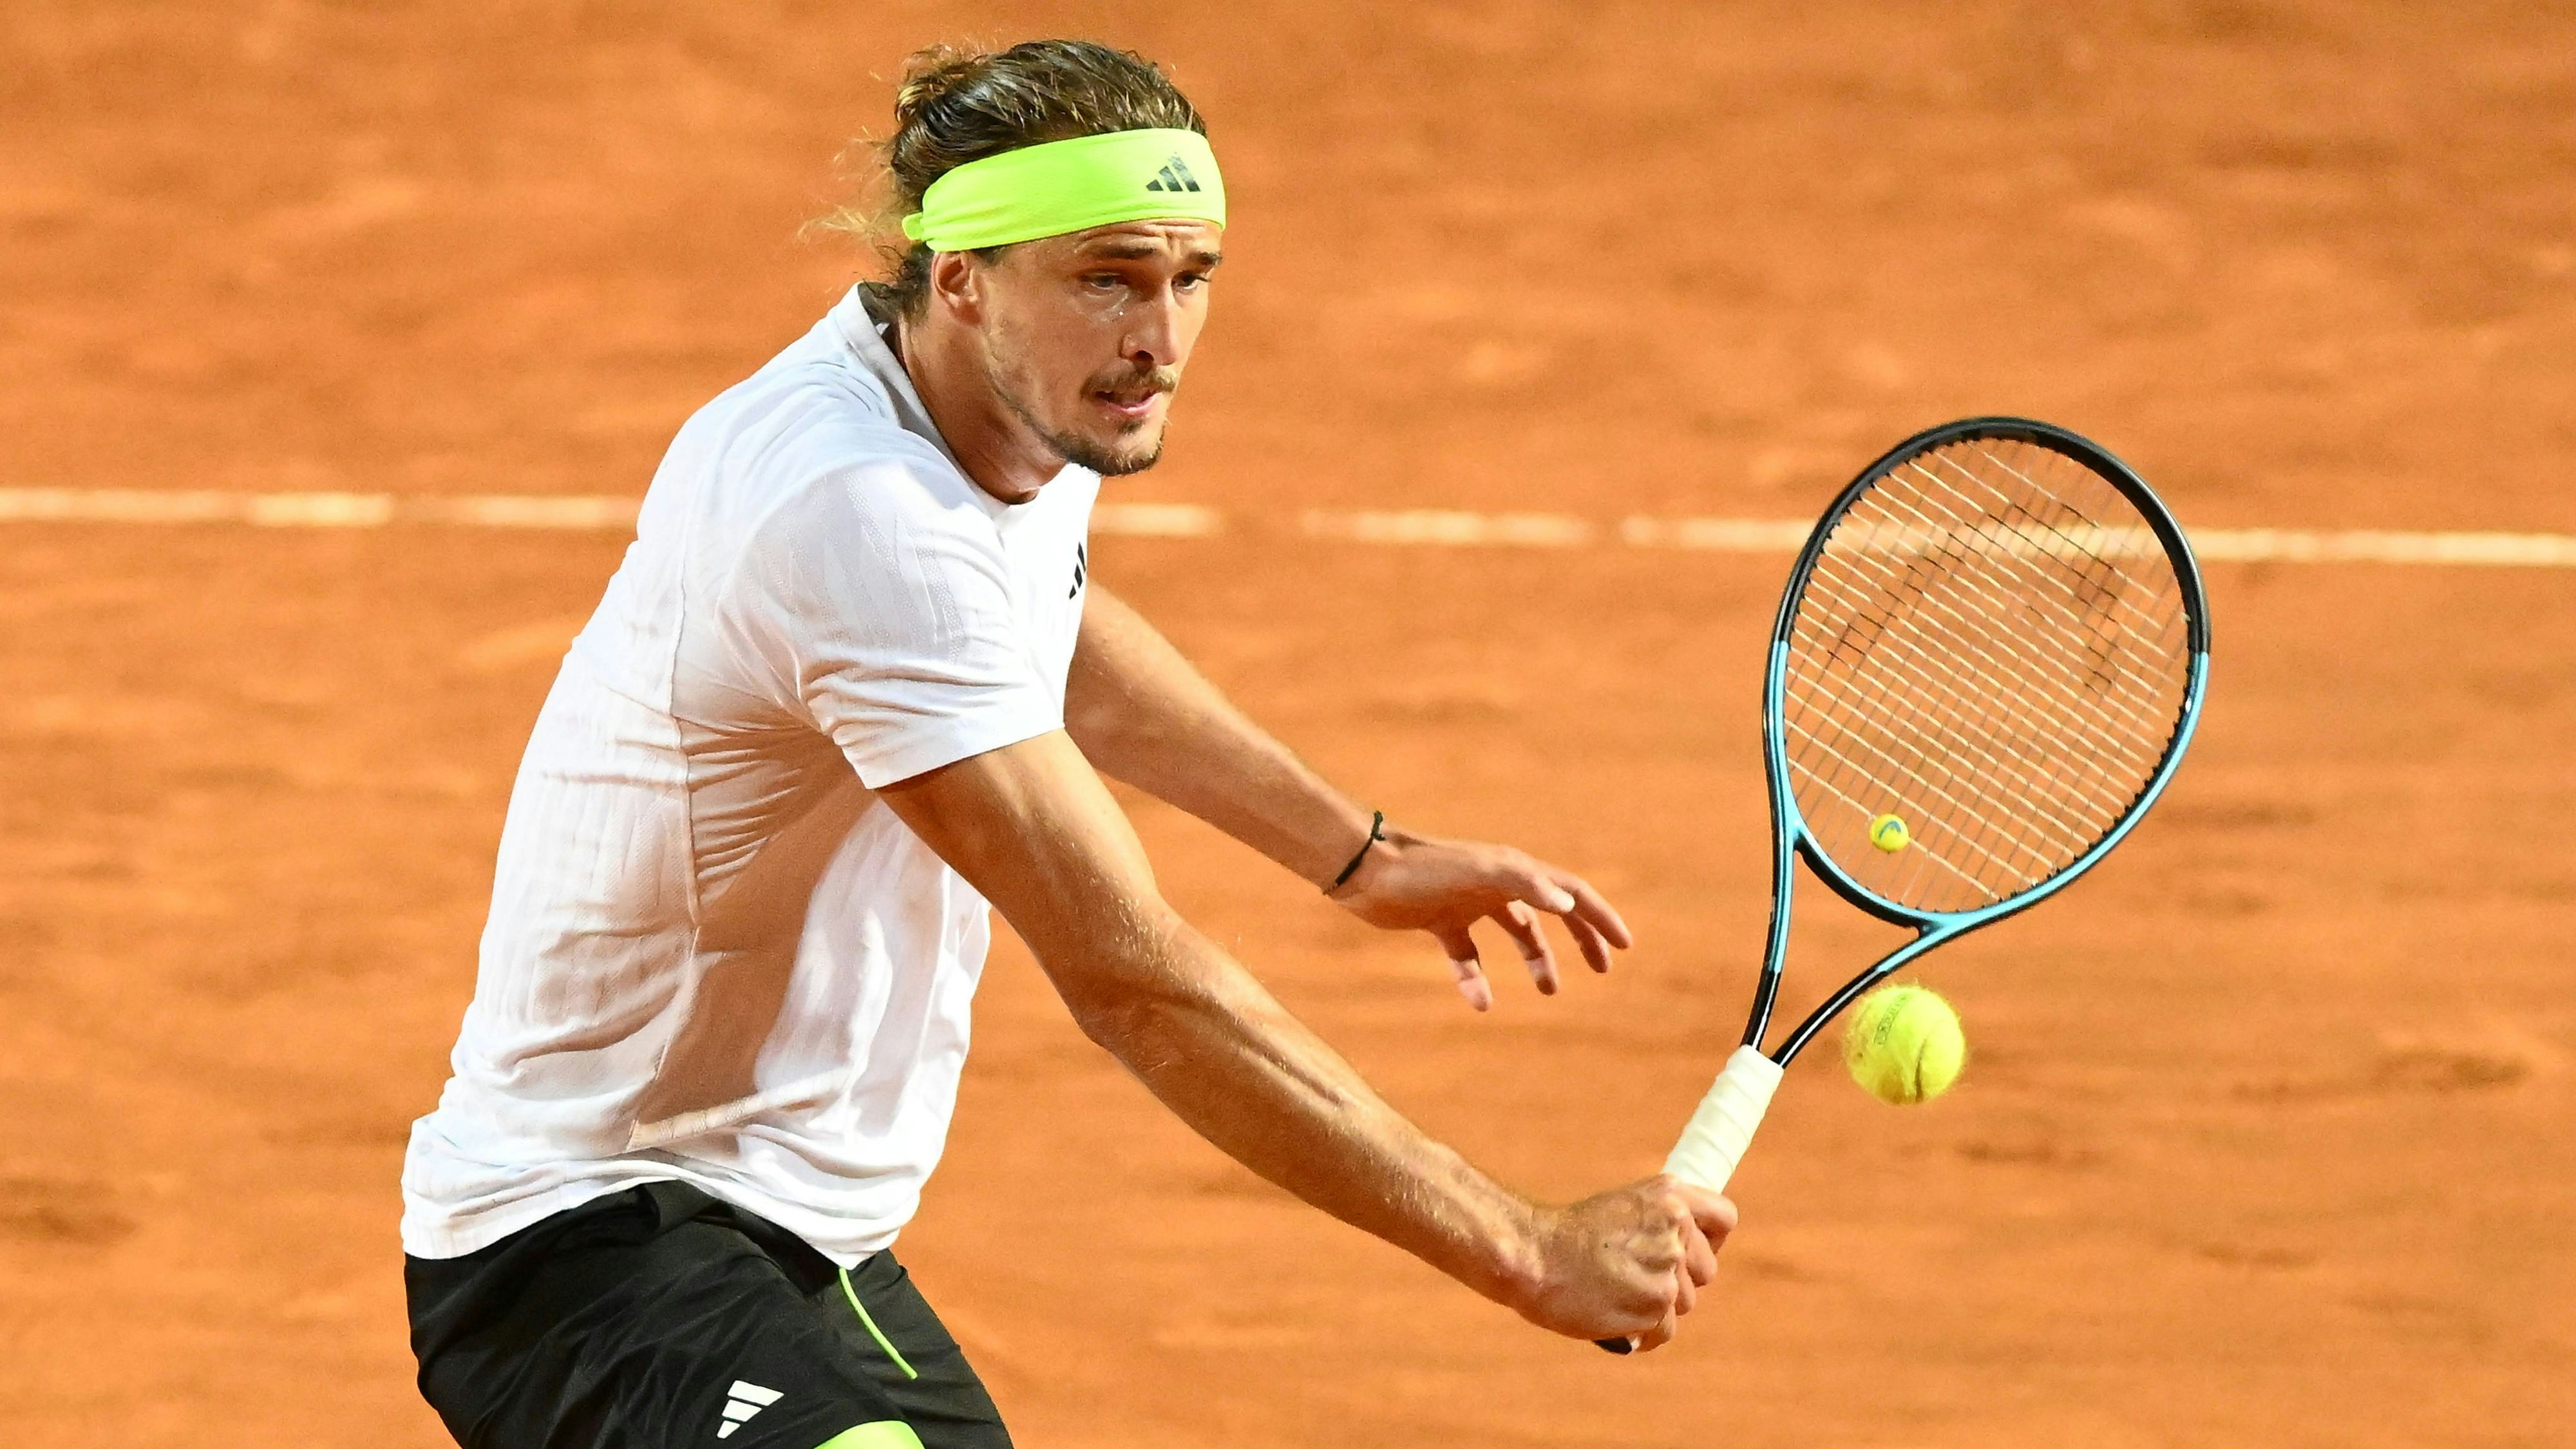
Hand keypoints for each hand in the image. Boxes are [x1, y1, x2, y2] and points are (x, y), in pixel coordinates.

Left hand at [1327, 825, 1631, 1008]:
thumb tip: (1568, 901)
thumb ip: (1524, 883)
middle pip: (1552, 911)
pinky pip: (1467, 955)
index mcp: (1513, 870)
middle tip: (1602, 969)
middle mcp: (1497, 883)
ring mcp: (1469, 902)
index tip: (1625, 945)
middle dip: (1581, 938)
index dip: (1600, 917)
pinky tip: (1481, 1002)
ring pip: (1516, 932)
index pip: (1570, 892)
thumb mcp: (1478, 874)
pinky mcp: (1440, 921)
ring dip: (1536, 959)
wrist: (1363, 870)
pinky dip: (1476, 978)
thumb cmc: (1421, 868)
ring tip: (1549, 991)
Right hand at [1510, 1177, 1734, 1348]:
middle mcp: (1675, 1228)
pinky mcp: (1655, 1306)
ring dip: (1655, 1307)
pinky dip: (1642, 1332)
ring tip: (1614, 1292)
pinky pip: (1664, 1331)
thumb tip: (1690, 1252)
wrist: (1532, 1255)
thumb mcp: (1622, 1208)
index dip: (1708, 1240)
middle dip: (1678, 1280)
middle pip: (1706, 1271)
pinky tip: (1613, 1317)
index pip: (1724, 1219)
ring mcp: (1667, 1269)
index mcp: (1670, 1195)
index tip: (1686, 1251)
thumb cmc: (1569, 1235)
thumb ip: (1660, 1223)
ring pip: (1684, 1303)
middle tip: (1635, 1276)